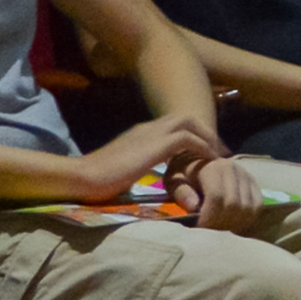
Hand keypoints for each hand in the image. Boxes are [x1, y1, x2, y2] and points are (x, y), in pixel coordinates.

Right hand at [70, 115, 222, 204]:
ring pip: (189, 122)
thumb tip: (143, 179)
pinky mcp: (154, 145)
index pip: (172, 124)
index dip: (191, 135)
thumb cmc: (96, 181)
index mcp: (139, 133)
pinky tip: (208, 163)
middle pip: (185, 118)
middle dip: (205, 132)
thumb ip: (136, 168)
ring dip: (207, 138)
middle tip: (218, 152)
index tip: (203, 152)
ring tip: (218, 156)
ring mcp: (150, 133)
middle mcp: (147, 128)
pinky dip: (201, 148)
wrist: (82, 178)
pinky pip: (187, 138)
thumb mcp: (123, 170)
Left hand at [186, 154, 263, 237]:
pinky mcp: (253, 182)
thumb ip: (181, 192)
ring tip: (220, 226)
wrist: (197, 159)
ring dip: (234, 223)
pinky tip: (233, 222)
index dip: (210, 217)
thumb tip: (194, 207)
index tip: (200, 227)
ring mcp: (245, 175)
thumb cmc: (183, 173)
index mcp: (211, 167)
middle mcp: (232, 169)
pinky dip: (247, 218)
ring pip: (248, 207)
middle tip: (210, 231)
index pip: (217, 198)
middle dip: (221, 223)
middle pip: (234, 205)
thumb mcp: (174, 180)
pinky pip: (258, 205)